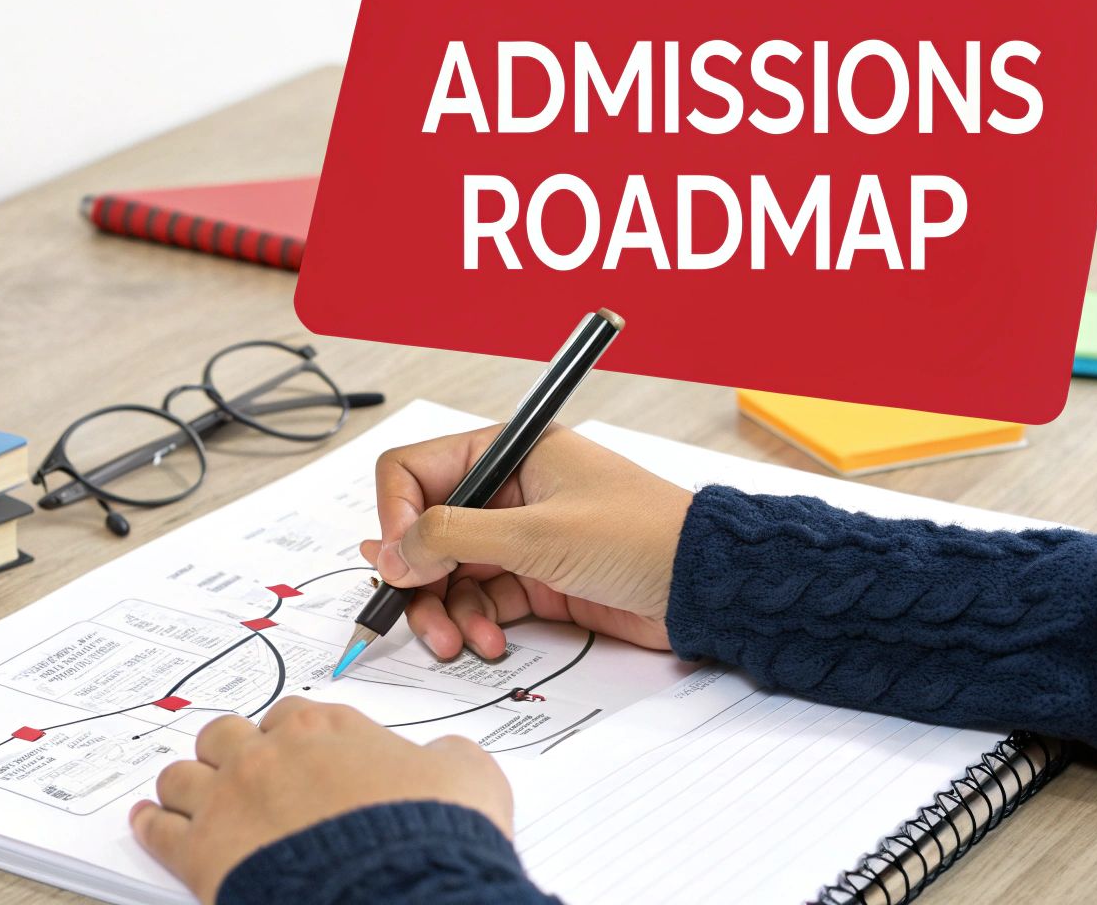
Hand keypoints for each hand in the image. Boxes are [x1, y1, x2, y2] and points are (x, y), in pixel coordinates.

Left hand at [129, 697, 511, 903]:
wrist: (400, 893)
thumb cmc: (432, 836)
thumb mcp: (468, 776)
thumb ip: (448, 756)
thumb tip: (446, 756)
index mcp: (325, 728)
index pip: (292, 714)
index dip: (292, 738)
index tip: (296, 754)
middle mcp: (268, 753)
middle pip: (225, 735)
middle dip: (231, 753)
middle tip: (240, 773)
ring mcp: (229, 800)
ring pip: (182, 776)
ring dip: (187, 785)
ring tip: (188, 796)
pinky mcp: (202, 854)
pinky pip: (157, 829)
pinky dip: (151, 825)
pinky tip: (148, 822)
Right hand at [363, 425, 692, 658]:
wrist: (706, 587)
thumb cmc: (642, 535)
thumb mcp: (538, 533)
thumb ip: (454, 537)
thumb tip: (390, 551)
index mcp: (507, 454)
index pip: (416, 471)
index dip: (395, 514)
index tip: (393, 558)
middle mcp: (507, 492)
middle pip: (425, 532)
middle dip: (417, 577)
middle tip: (413, 609)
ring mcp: (520, 539)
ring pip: (448, 574)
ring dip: (444, 610)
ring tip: (457, 640)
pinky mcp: (536, 581)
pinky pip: (481, 601)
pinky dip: (475, 624)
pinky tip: (490, 642)